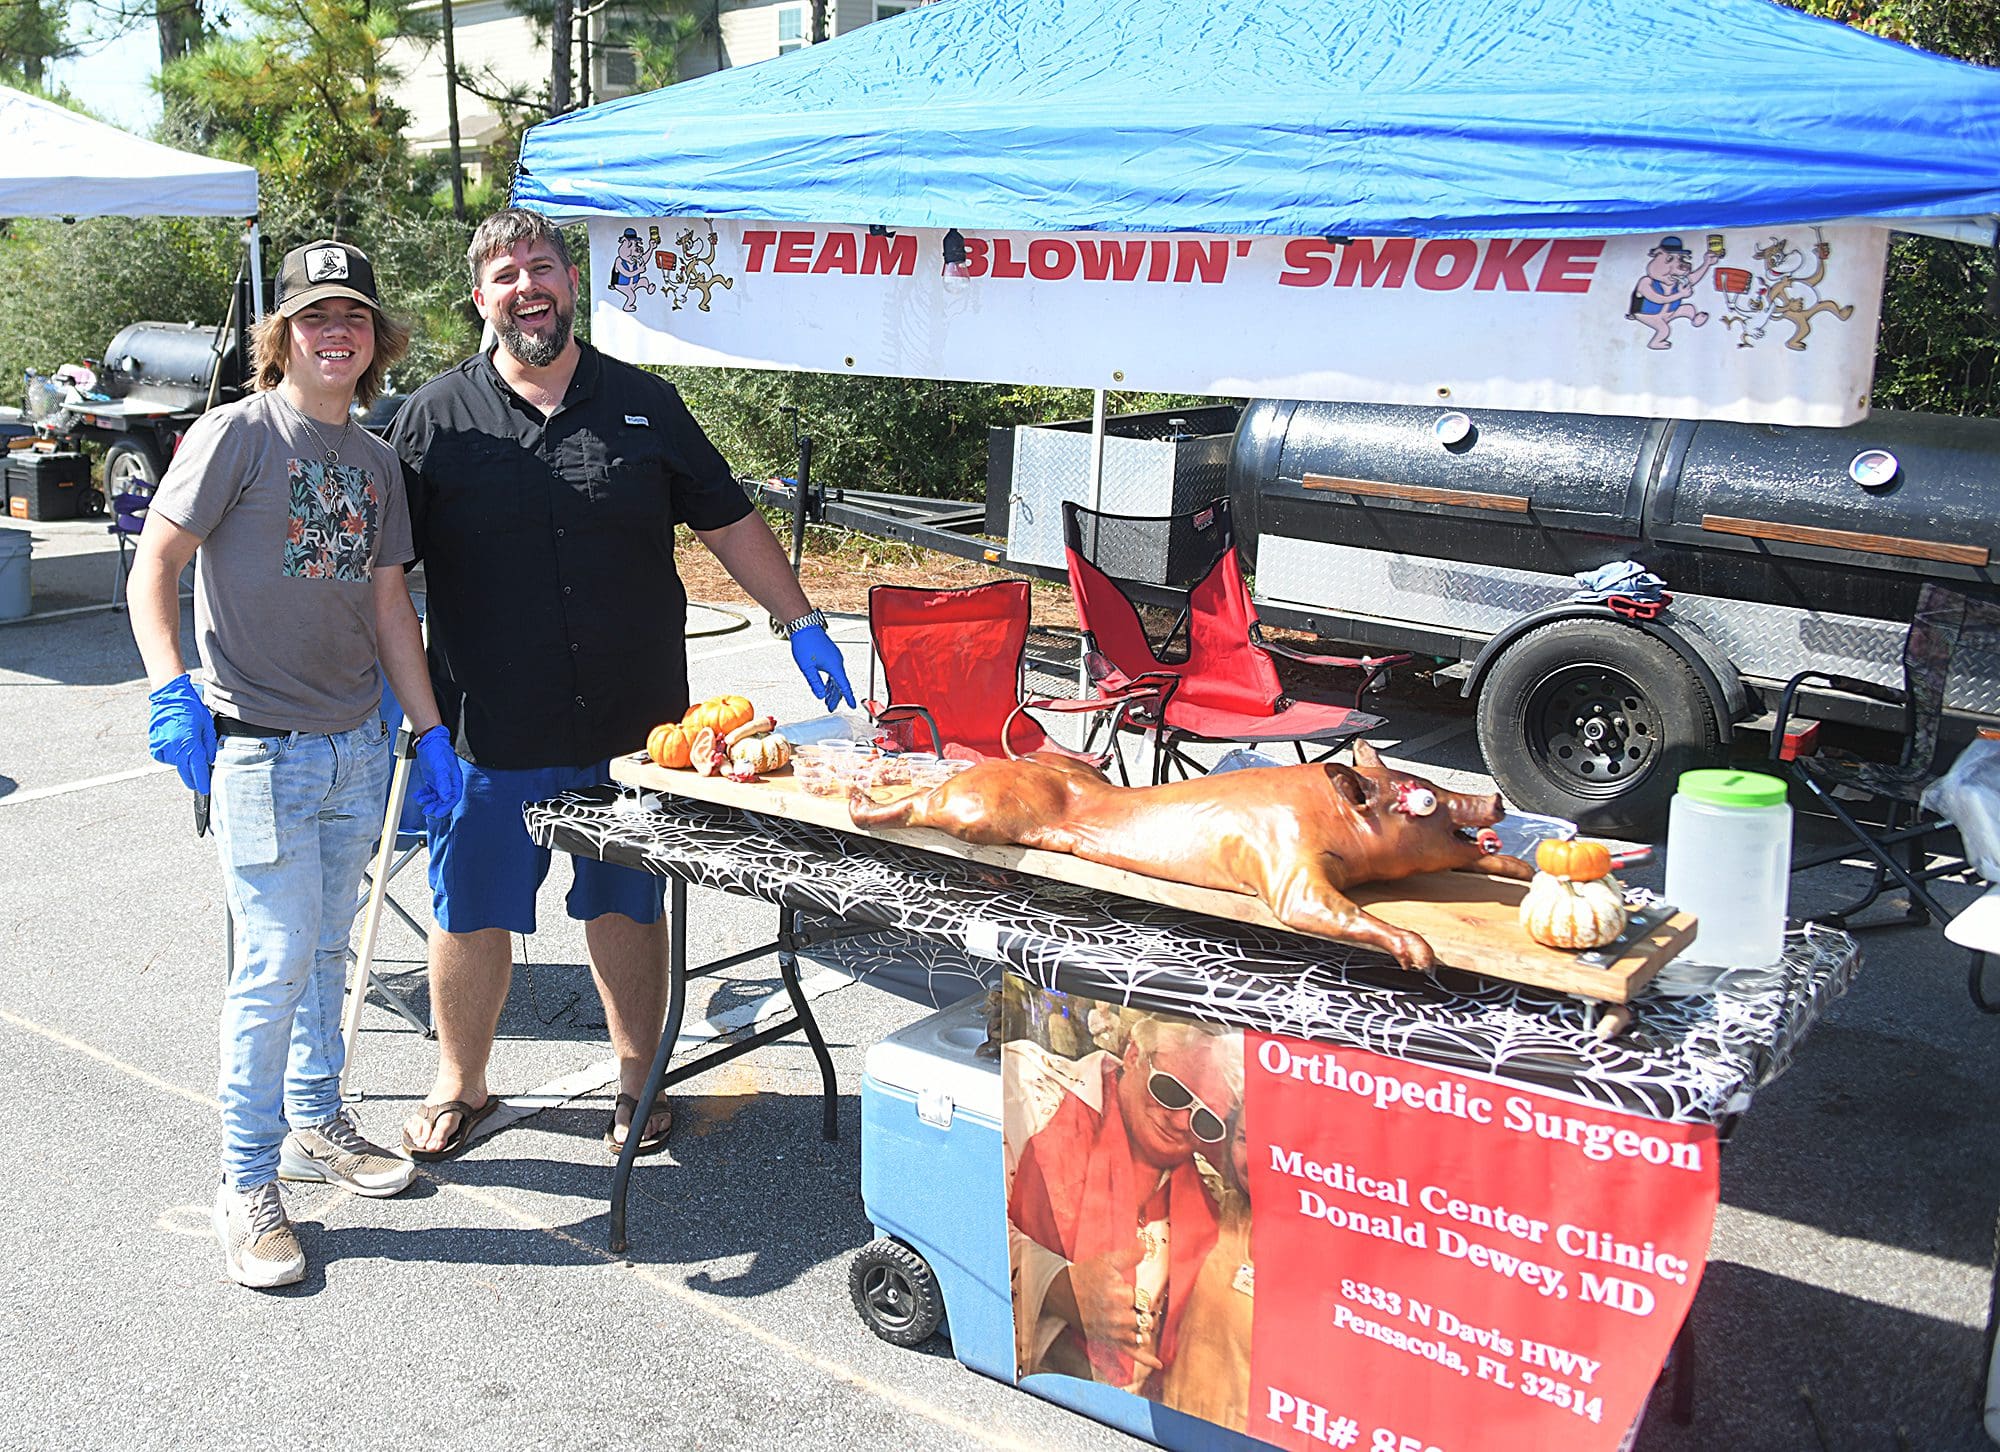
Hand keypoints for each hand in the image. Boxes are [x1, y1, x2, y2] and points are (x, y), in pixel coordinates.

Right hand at [147, 673, 214, 794]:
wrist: (170, 696)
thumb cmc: (191, 708)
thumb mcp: (207, 726)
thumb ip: (208, 746)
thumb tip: (209, 761)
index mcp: (189, 743)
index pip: (197, 769)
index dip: (202, 781)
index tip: (205, 790)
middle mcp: (174, 747)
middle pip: (185, 771)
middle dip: (193, 777)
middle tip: (199, 782)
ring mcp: (162, 746)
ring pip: (175, 763)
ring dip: (183, 762)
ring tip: (188, 747)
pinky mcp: (154, 744)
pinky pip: (165, 757)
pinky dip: (172, 755)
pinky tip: (177, 745)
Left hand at [410, 725, 462, 818]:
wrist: (429, 741)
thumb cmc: (438, 750)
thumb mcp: (440, 767)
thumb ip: (443, 782)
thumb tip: (446, 797)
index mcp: (455, 780)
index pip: (453, 798)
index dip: (446, 807)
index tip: (438, 813)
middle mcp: (449, 783)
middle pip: (444, 800)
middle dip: (436, 806)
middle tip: (427, 810)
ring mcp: (440, 782)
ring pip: (436, 798)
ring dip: (429, 802)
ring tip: (421, 801)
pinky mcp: (433, 781)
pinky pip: (429, 792)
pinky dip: (423, 796)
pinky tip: (418, 796)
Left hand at [789, 623, 855, 710]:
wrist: (804, 626)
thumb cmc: (805, 643)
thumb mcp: (807, 667)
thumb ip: (815, 682)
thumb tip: (820, 695)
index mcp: (834, 666)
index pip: (844, 685)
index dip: (848, 697)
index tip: (852, 706)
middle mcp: (837, 662)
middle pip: (840, 684)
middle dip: (836, 697)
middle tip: (830, 707)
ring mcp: (834, 657)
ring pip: (836, 678)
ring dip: (832, 689)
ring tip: (826, 699)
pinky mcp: (830, 654)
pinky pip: (834, 671)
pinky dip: (830, 681)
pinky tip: (825, 685)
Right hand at [1061, 1242, 1160, 1370]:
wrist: (1063, 1294)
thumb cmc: (1085, 1275)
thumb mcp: (1106, 1261)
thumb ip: (1129, 1255)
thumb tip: (1146, 1243)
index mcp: (1119, 1294)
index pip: (1143, 1298)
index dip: (1135, 1293)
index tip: (1122, 1288)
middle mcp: (1118, 1316)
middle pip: (1144, 1316)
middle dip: (1139, 1310)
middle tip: (1124, 1302)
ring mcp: (1115, 1331)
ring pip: (1141, 1333)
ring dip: (1141, 1326)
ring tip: (1130, 1317)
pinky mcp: (1110, 1341)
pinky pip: (1131, 1352)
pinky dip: (1146, 1359)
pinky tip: (1158, 1364)